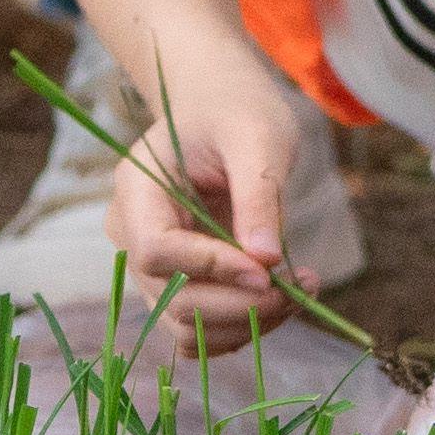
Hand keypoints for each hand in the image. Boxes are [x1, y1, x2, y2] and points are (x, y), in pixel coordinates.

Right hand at [100, 49, 324, 346]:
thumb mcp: (258, 137)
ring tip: (302, 291)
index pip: (157, 250)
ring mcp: (150, 264)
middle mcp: (131, 233)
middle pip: (172, 299)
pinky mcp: (178, 282)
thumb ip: (258, 195)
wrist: (221, 106)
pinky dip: (242, 326)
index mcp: (136, 189)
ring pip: (185, 326)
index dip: (212, 268)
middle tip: (303, 286)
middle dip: (241, 304)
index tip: (270, 271)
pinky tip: (283, 297)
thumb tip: (266, 260)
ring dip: (247, 323)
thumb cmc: (237, 110)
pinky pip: (200, 327)